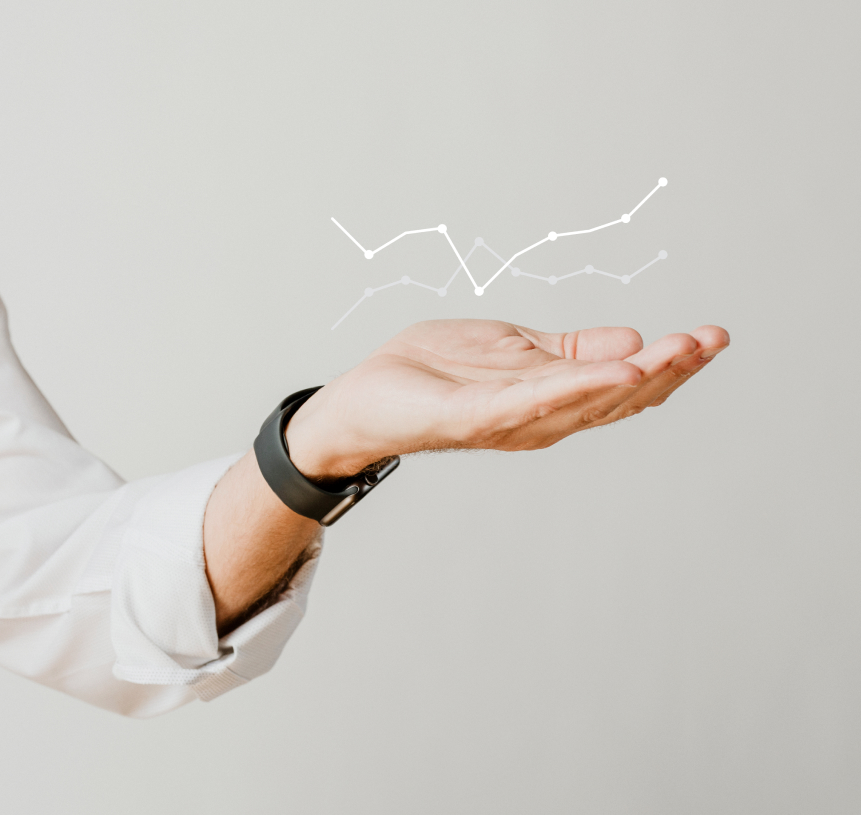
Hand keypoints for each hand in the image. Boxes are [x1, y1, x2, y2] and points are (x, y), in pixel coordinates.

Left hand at [285, 319, 729, 478]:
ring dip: (637, 377)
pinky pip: (531, 404)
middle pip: (615, 398)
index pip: (621, 385)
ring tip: (680, 351)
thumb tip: (635, 339)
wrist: (367, 396)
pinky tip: (614, 371)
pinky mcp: (473, 417)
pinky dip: (576, 388)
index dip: (668, 365)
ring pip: (584, 402)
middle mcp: (539, 420)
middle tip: (713, 340)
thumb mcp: (517, 350)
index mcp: (551, 400)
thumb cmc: (437, 373)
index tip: (711, 338)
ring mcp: (508, 422)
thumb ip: (571, 351)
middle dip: (668, 370)